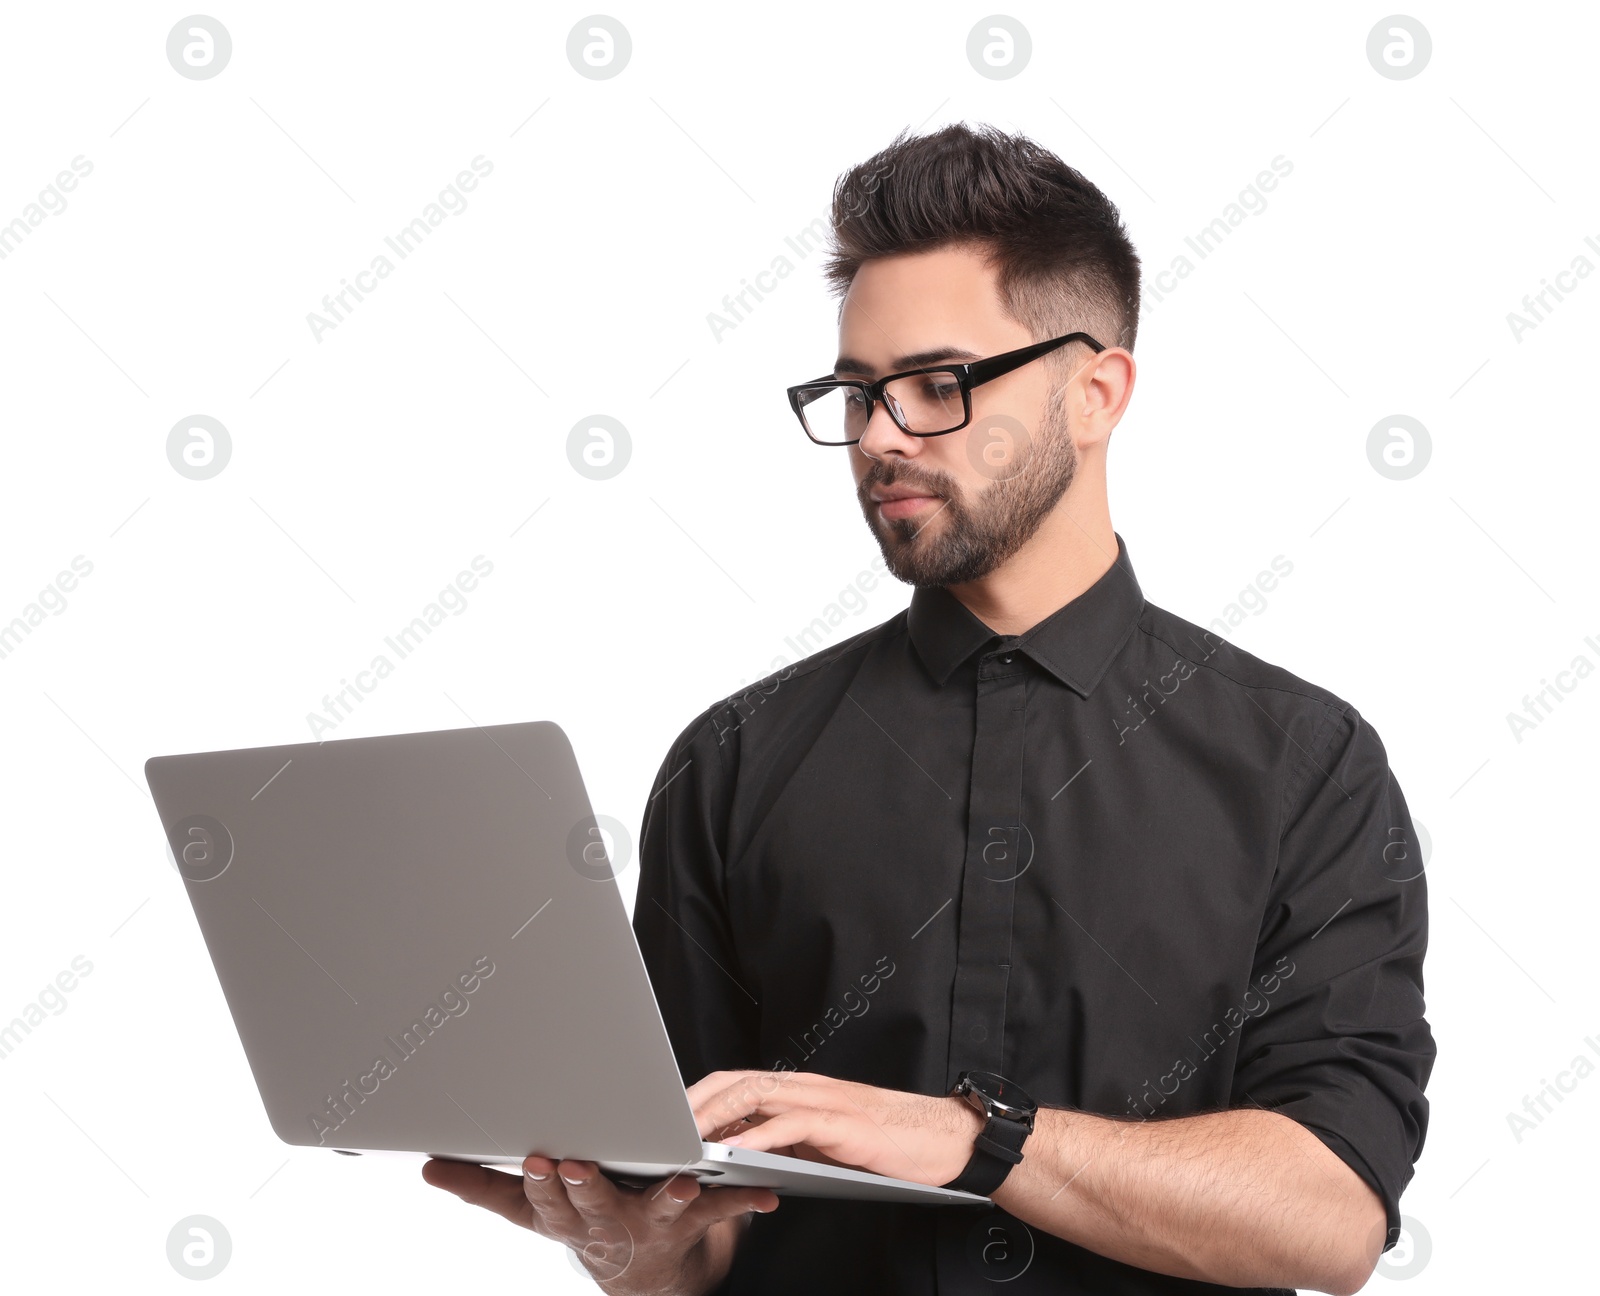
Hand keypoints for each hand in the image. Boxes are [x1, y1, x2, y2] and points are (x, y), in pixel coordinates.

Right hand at [422, 1154, 777, 1293]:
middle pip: (592, 1205)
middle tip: (578, 1164)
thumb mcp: (529, 1212)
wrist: (642, 1275)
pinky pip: (720, 1211)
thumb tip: (427, 1166)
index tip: (536, 1160)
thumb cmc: (583, 1221)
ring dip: (668, 1196)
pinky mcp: (692, 1223)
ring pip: (657, 1210)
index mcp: (565, 1215)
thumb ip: (481, 1187)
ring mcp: (650, 1226)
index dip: (540, 1182)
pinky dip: (744, 1202)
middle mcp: (606, 1224)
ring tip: (680, 1182)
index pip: (543, 1200)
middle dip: (584, 1185)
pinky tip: (765, 1195)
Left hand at [688, 1070, 983, 1186]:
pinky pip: (792, 1125)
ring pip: (757, 1096)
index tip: (668, 1119)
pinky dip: (761, 1136)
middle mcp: (805, 1086)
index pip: (736, 1081)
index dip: (700, 1096)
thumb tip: (742, 1155)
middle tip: (663, 1127)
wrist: (942, 1139)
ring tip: (688, 1138)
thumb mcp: (823, 1144)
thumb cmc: (886, 1144)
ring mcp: (823, 1100)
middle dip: (695, 1103)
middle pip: (736, 1082)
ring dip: (717, 1117)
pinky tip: (739, 1152)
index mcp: (798, 1089)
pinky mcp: (841, 1123)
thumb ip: (786, 1142)